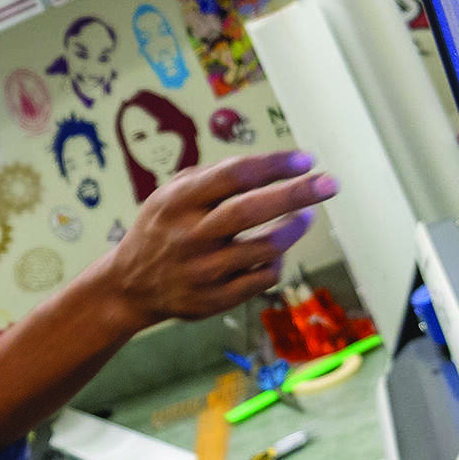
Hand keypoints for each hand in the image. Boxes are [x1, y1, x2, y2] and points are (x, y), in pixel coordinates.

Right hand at [105, 150, 335, 328]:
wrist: (129, 286)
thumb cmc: (162, 228)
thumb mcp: (170, 194)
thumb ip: (212, 177)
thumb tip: (270, 166)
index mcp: (178, 202)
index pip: (232, 176)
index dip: (273, 166)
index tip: (305, 159)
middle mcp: (189, 236)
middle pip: (250, 211)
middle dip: (296, 195)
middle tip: (329, 183)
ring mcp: (202, 271)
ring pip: (264, 248)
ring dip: (294, 229)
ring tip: (307, 216)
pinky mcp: (214, 300)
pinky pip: (262, 279)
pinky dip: (277, 261)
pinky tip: (278, 250)